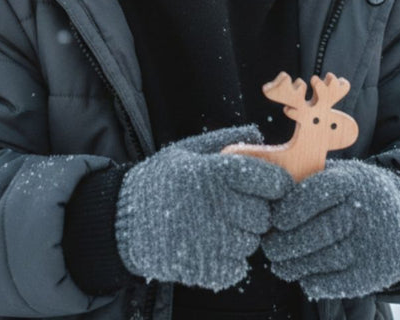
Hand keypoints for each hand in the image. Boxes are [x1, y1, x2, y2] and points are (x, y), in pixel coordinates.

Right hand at [116, 126, 289, 290]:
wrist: (123, 222)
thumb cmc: (159, 181)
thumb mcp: (187, 151)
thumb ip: (224, 140)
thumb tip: (257, 131)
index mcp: (215, 173)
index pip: (272, 181)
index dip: (276, 184)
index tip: (269, 185)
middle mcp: (217, 206)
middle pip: (264, 216)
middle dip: (256, 211)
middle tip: (235, 205)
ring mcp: (213, 241)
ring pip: (251, 242)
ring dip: (241, 235)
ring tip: (217, 224)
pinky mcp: (206, 269)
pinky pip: (237, 267)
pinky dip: (228, 259)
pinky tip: (209, 244)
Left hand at [262, 160, 399, 299]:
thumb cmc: (353, 194)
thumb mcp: (338, 176)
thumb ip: (309, 182)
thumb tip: (268, 197)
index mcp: (353, 181)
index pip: (317, 193)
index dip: (291, 208)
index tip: (274, 220)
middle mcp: (368, 211)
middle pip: (320, 230)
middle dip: (287, 243)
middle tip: (269, 248)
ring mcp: (375, 243)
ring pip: (327, 259)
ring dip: (296, 265)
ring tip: (279, 264)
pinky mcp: (377, 272)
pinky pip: (340, 282)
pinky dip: (316, 281)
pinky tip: (303, 277)